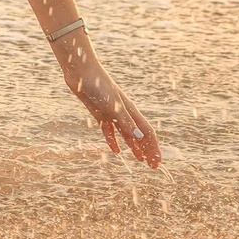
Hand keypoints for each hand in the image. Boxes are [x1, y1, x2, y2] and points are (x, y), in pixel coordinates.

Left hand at [55, 33, 159, 164]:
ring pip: (126, 134)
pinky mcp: (99, 113)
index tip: (157, 162)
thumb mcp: (114, 106)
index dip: (153, 148)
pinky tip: (115, 150)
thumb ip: (126, 122)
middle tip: (152, 165)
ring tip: (139, 159)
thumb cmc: (100, 86)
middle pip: (139, 135)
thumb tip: (140, 137)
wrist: (81, 72)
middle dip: (147, 150)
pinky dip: (113, 141)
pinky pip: (109, 131)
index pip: (146, 133)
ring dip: (133, 146)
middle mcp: (124, 113)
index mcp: (131, 111)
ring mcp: (112, 113)